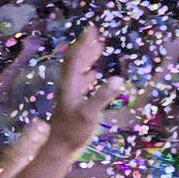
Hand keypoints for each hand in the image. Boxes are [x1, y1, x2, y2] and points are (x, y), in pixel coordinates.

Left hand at [44, 28, 125, 154]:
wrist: (59, 148)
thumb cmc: (73, 131)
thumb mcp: (90, 114)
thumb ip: (103, 96)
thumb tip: (119, 79)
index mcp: (70, 85)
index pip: (76, 58)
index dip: (83, 43)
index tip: (92, 29)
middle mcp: (68, 86)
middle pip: (75, 61)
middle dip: (85, 46)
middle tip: (96, 34)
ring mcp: (70, 94)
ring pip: (78, 71)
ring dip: (87, 58)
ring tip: (98, 48)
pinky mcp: (73, 103)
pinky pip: (81, 82)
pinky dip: (88, 73)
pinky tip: (94, 74)